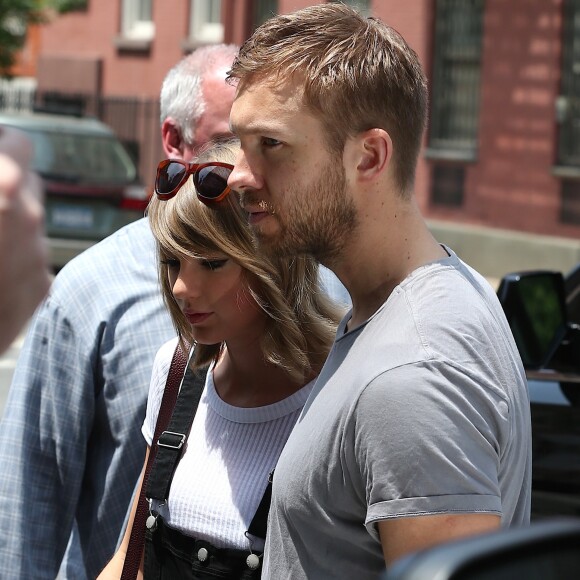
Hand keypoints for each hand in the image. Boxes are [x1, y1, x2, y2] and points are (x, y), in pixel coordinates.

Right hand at [0, 126, 50, 353]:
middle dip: (5, 182)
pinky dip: (13, 256)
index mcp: (3, 187)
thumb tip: (3, 177)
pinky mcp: (41, 287)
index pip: (16, 144)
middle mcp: (31, 220)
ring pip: (32, 223)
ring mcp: (39, 256)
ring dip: (9, 222)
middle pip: (30, 182)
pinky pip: (33, 258)